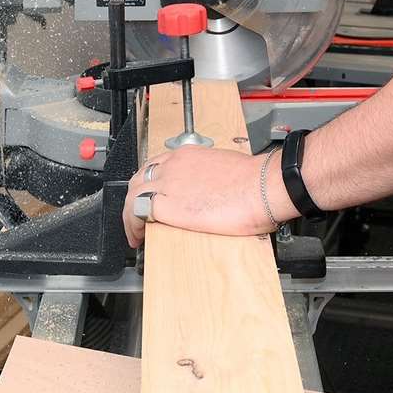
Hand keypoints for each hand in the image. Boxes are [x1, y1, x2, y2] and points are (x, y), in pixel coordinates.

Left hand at [122, 146, 296, 247]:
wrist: (262, 186)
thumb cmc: (254, 180)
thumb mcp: (224, 168)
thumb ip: (208, 176)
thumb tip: (208, 189)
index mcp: (187, 155)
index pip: (155, 167)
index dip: (148, 185)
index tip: (150, 197)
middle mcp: (173, 166)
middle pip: (139, 180)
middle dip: (135, 199)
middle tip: (137, 216)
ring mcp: (168, 184)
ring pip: (133, 196)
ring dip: (130, 214)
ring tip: (134, 231)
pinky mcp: (168, 205)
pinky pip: (138, 213)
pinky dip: (132, 226)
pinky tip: (137, 237)